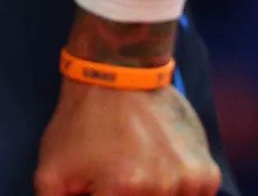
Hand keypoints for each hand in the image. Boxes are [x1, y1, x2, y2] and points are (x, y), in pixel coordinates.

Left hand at [33, 81, 219, 195]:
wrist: (120, 73)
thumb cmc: (82, 123)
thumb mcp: (51, 174)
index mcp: (124, 190)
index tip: (104, 190)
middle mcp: (162, 188)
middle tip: (118, 184)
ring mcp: (189, 180)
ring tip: (136, 178)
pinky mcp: (206, 172)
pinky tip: (158, 180)